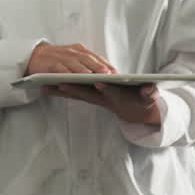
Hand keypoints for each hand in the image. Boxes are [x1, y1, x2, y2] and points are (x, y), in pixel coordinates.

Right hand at [25, 42, 116, 74]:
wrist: (33, 57)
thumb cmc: (57, 60)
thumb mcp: (73, 59)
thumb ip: (86, 64)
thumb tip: (107, 73)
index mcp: (79, 50)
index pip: (95, 57)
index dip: (106, 64)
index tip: (117, 73)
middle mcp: (71, 51)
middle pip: (87, 59)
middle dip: (98, 66)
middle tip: (107, 74)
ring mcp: (60, 57)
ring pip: (74, 63)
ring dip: (83, 69)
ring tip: (92, 76)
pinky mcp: (50, 63)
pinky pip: (59, 68)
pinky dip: (66, 72)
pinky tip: (72, 78)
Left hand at [45, 82, 160, 124]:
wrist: (136, 111)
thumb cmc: (142, 101)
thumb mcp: (149, 98)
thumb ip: (149, 94)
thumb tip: (150, 90)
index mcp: (118, 97)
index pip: (112, 92)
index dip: (106, 88)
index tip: (99, 83)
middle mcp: (103, 99)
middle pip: (87, 94)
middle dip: (75, 89)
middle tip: (61, 83)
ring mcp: (94, 98)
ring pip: (76, 94)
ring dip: (61, 90)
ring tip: (45, 85)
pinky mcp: (88, 96)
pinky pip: (72, 94)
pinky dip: (59, 90)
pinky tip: (45, 87)